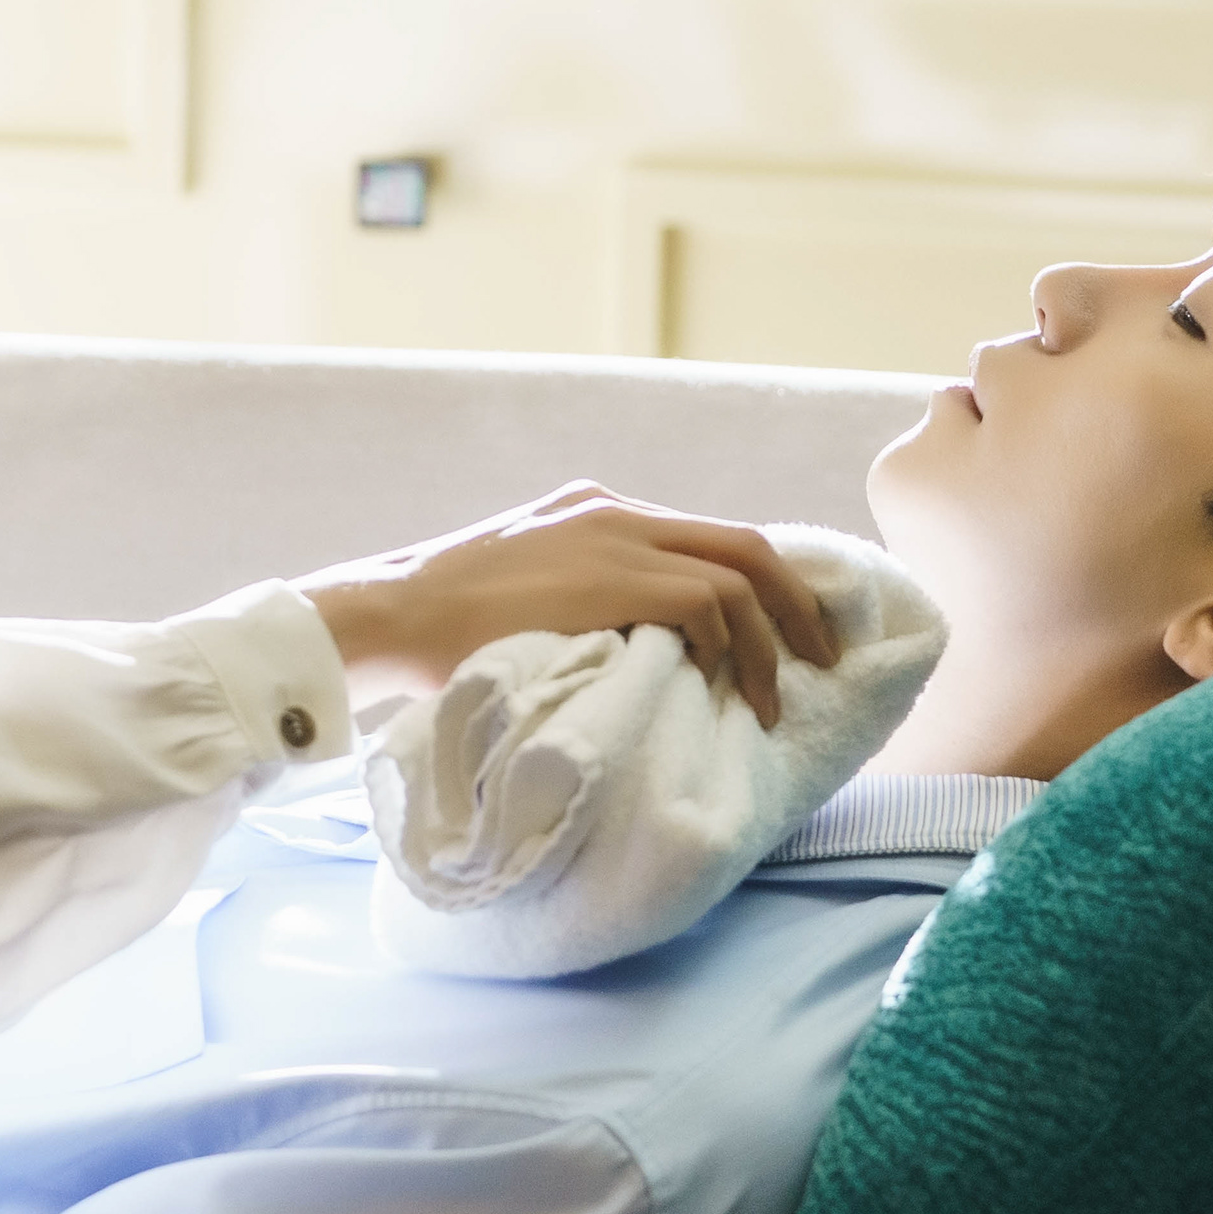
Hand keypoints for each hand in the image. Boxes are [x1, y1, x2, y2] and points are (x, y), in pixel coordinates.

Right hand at [298, 481, 837, 726]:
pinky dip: (729, 646)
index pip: (705, 539)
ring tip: (781, 699)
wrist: (389, 613)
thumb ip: (585, 609)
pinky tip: (730, 692)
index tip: (786, 634)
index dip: (760, 587)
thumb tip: (639, 662)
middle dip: (796, 603)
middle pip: (743, 545)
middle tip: (823, 658)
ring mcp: (614, 539)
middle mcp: (615, 515)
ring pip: (737, 573)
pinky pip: (705, 600)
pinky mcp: (611, 576)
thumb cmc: (442, 631)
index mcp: (598, 515)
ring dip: (770, 640)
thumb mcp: (527, 600)